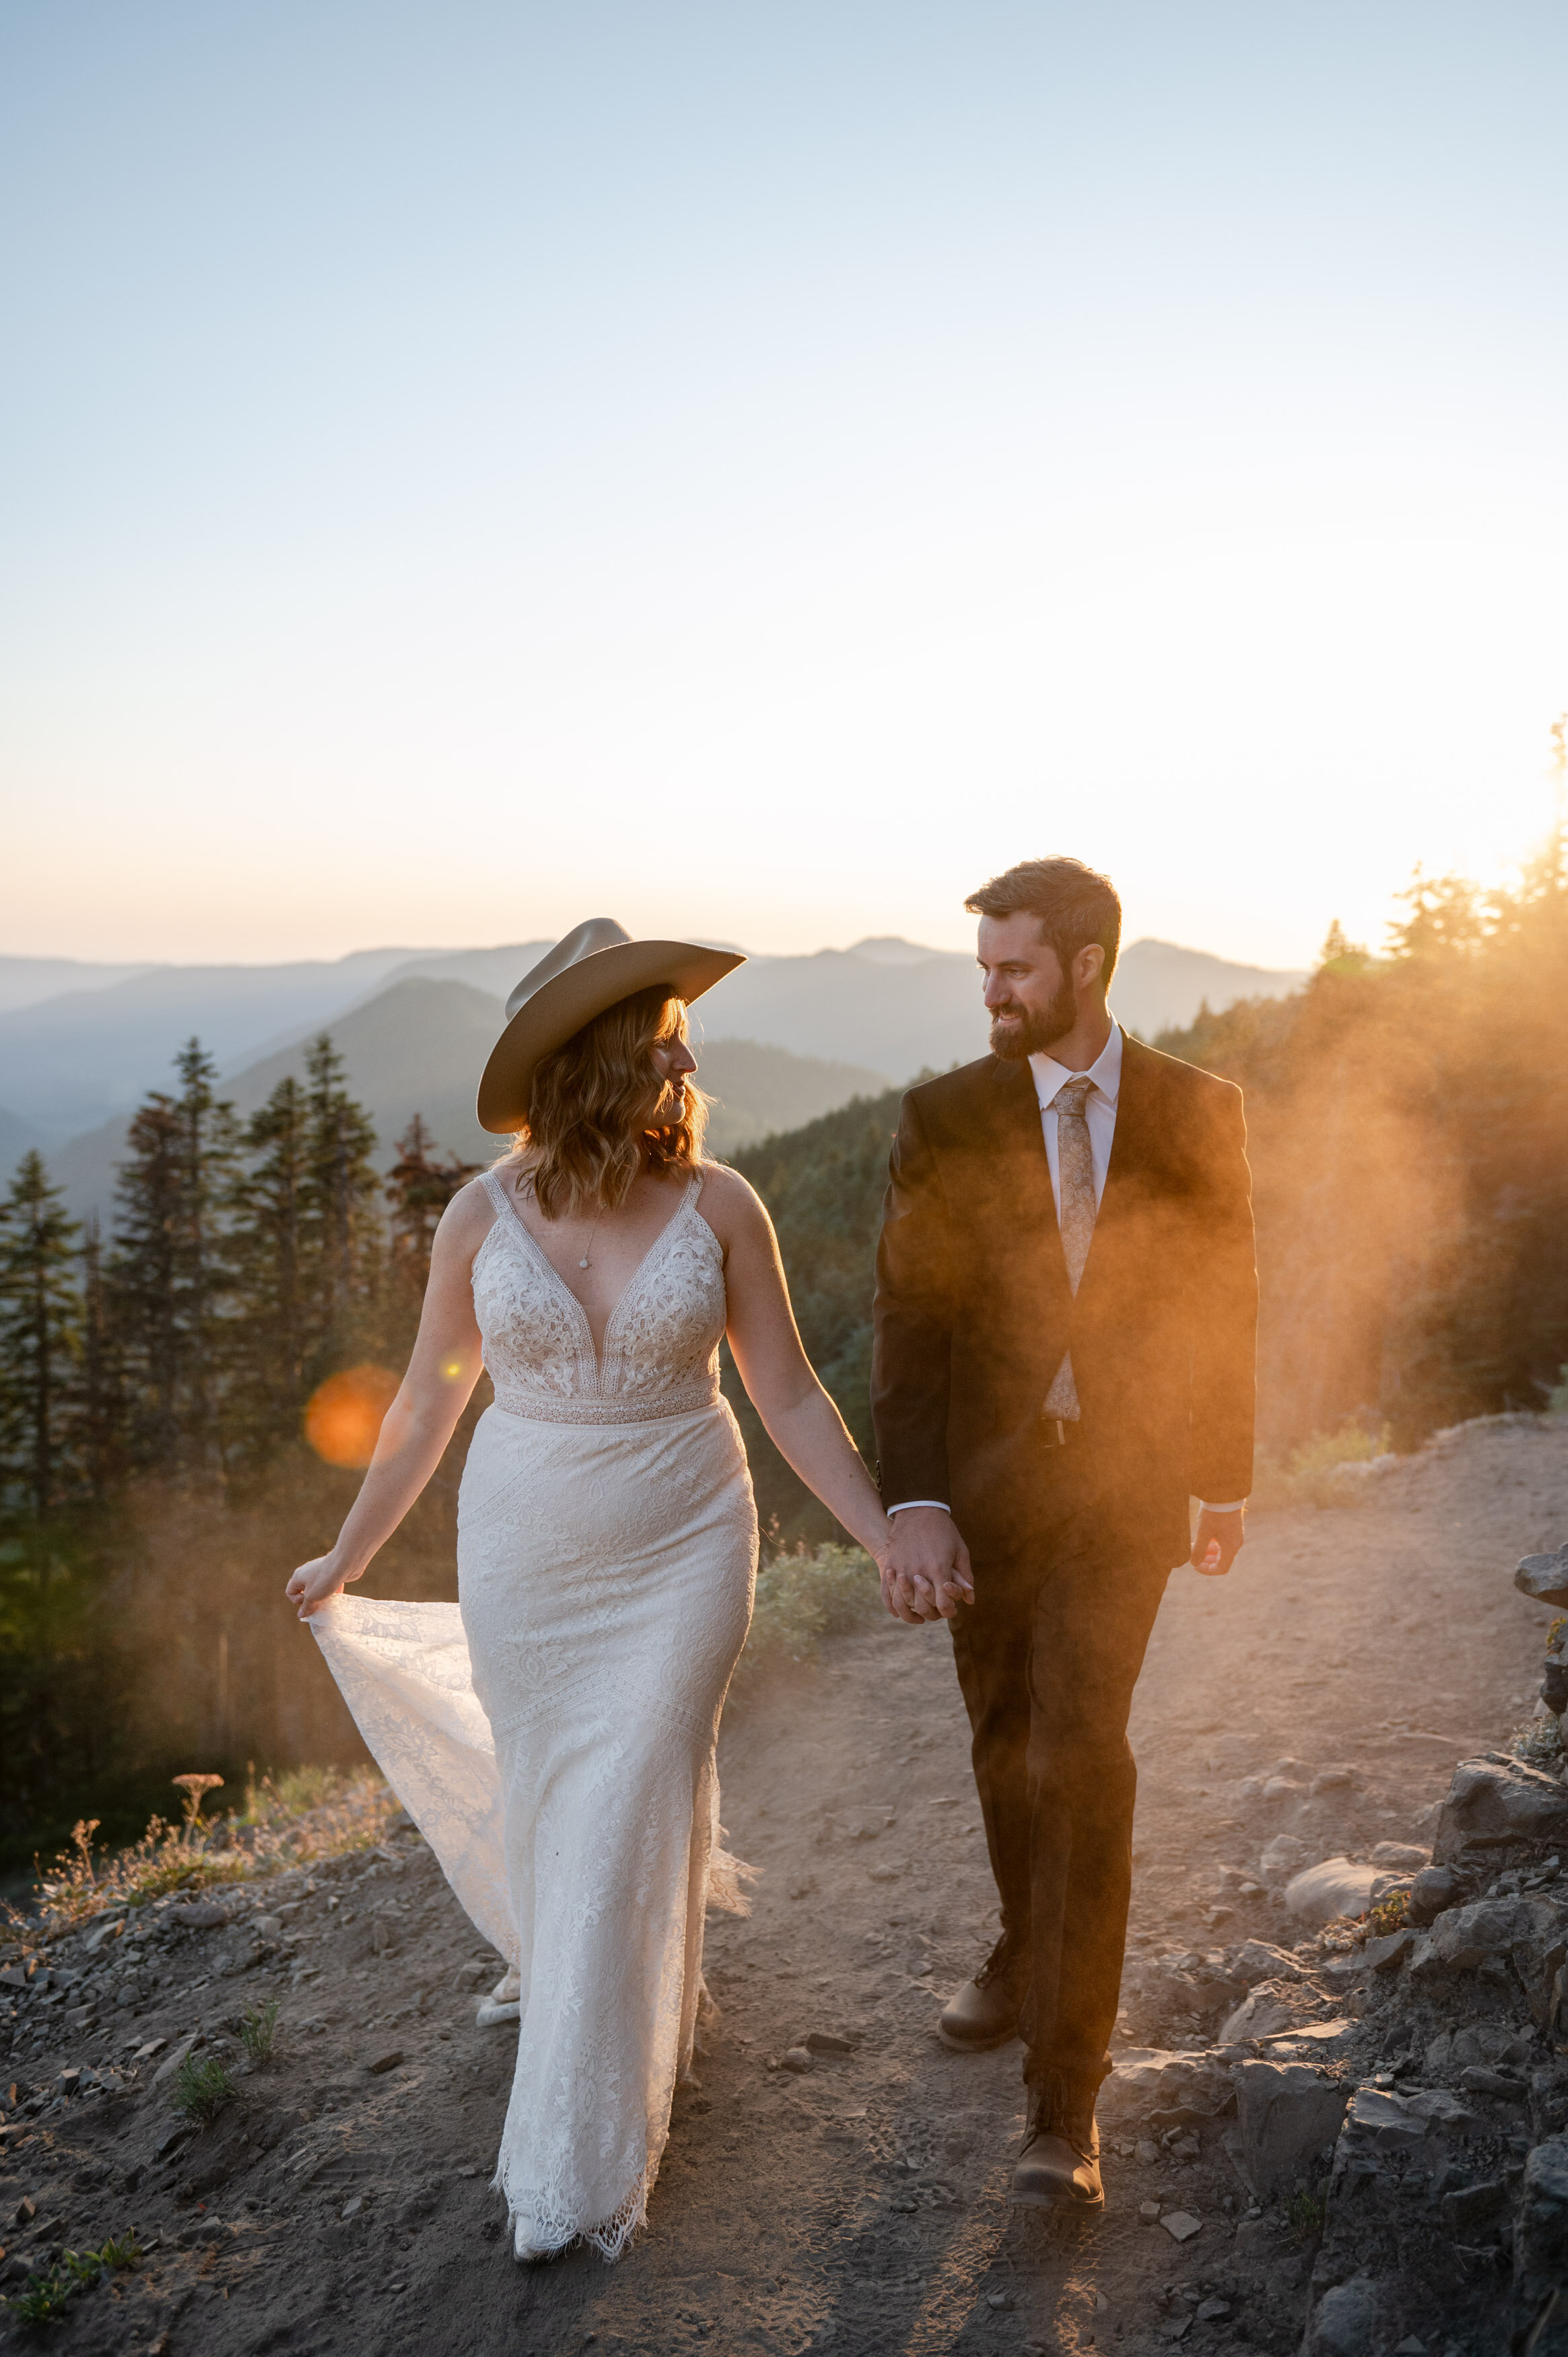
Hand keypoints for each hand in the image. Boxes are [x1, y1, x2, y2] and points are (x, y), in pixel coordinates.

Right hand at [286, 1551, 358, 1621]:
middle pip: (304, 1591)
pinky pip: (328, 1585)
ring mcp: (320, 1572)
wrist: (345, 1563)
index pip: (290, 1592)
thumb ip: (305, 1607)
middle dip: (311, 1601)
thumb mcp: (312, 1596)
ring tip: (329, 1603)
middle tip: (319, 1605)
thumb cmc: (325, 1579)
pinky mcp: (332, 1573)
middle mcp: (307, 1573)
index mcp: (298, 1577)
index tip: (307, 1600)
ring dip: (322, 1598)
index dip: (297, 1600)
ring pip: (317, 1589)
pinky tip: (338, 1597)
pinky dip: (331, 1592)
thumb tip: (300, 1614)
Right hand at [881, 1507, 973, 1624]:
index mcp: (939, 1570)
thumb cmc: (943, 1530)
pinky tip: (900, 1605)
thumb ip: (965, 1576)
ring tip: (917, 1609)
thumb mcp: (960, 1550)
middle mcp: (919, 1572)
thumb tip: (970, 1599)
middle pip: (923, 1607)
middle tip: (935, 1609)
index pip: (943, 1605)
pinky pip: (888, 1592)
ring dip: (911, 1610)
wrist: (918, 1508)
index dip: (948, 1611)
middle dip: (931, 1613)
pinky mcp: (890, 1564)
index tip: (950, 1609)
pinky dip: (893, 1603)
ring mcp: (902, 1569)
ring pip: (903, 1602)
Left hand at [1189, 1506, 1244, 1577]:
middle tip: (1193, 1556)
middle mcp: (1236, 1544)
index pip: (1221, 1569)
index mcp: (1231, 1547)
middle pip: (1222, 1561)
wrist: (1225, 1493)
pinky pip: (1224, 1543)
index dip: (1206, 1570)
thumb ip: (1199, 1549)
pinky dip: (1213, 1545)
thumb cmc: (1214, 1513)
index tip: (1194, 1565)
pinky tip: (1203, 1538)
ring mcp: (1235, 1536)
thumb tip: (1193, 1563)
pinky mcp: (1233, 1529)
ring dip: (1209, 1553)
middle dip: (1206, 1561)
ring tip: (1195, 1547)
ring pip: (1222, 1552)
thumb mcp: (1203, 1531)